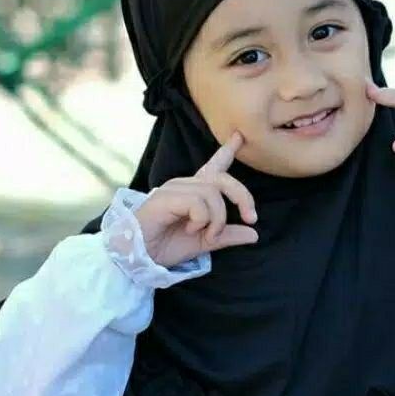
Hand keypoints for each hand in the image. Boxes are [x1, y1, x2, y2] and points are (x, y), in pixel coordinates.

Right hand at [134, 131, 258, 267]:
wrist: (140, 258)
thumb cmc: (165, 247)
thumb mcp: (204, 242)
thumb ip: (227, 235)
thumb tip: (254, 234)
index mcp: (194, 193)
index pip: (214, 167)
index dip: (227, 151)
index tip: (239, 136)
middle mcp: (185, 186)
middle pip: (222, 178)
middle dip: (242, 196)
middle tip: (251, 218)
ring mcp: (174, 189)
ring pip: (212, 193)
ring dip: (217, 219)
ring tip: (207, 236)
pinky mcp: (165, 197)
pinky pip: (197, 202)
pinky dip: (202, 220)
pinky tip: (189, 231)